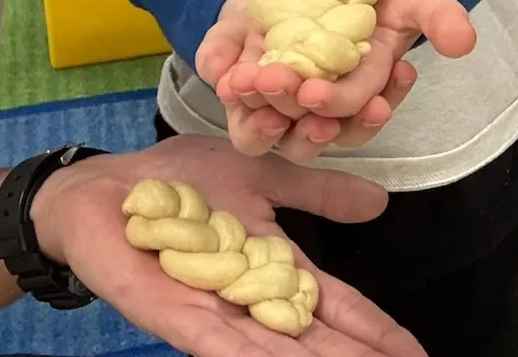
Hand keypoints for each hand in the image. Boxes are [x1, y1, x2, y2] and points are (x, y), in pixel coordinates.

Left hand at [30, 136, 425, 356]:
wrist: (102, 184)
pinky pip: (212, 340)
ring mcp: (210, 310)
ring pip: (272, 350)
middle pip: (312, 339)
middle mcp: (248, 300)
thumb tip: (379, 202)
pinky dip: (244, 355)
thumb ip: (317, 193)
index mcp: (273, 268)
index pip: (334, 306)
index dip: (374, 330)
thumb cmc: (175, 181)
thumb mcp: (262, 177)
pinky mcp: (169, 312)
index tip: (415, 354)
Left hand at [207, 0, 471, 163]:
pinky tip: (219, 67)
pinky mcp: (256, 56)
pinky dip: (224, 68)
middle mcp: (326, 91)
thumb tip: (465, 41)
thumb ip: (441, 16)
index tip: (316, 97)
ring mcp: (289, 77)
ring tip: (243, 84)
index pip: (353, 105)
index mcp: (367, 83)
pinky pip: (236, 77)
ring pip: (269, 115)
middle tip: (274, 84)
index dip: (337, 105)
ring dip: (254, 106)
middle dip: (290, 105)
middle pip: (307, 118)